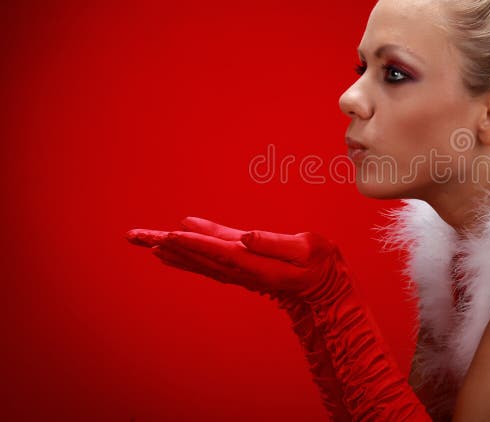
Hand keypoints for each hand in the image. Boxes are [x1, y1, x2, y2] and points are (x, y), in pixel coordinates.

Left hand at [125, 217, 339, 299]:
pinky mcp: (239, 267)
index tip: (170, 234)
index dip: (194, 241)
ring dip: (168, 249)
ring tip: (141, 239)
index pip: (219, 251)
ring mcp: (238, 271)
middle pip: (197, 256)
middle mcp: (240, 270)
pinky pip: (206, 260)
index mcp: (255, 263)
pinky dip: (185, 253)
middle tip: (134, 235)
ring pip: (196, 259)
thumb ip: (276, 242)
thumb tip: (246, 237)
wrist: (324, 287)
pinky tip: (170, 247)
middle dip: (166, 243)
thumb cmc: (319, 264)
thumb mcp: (307, 249)